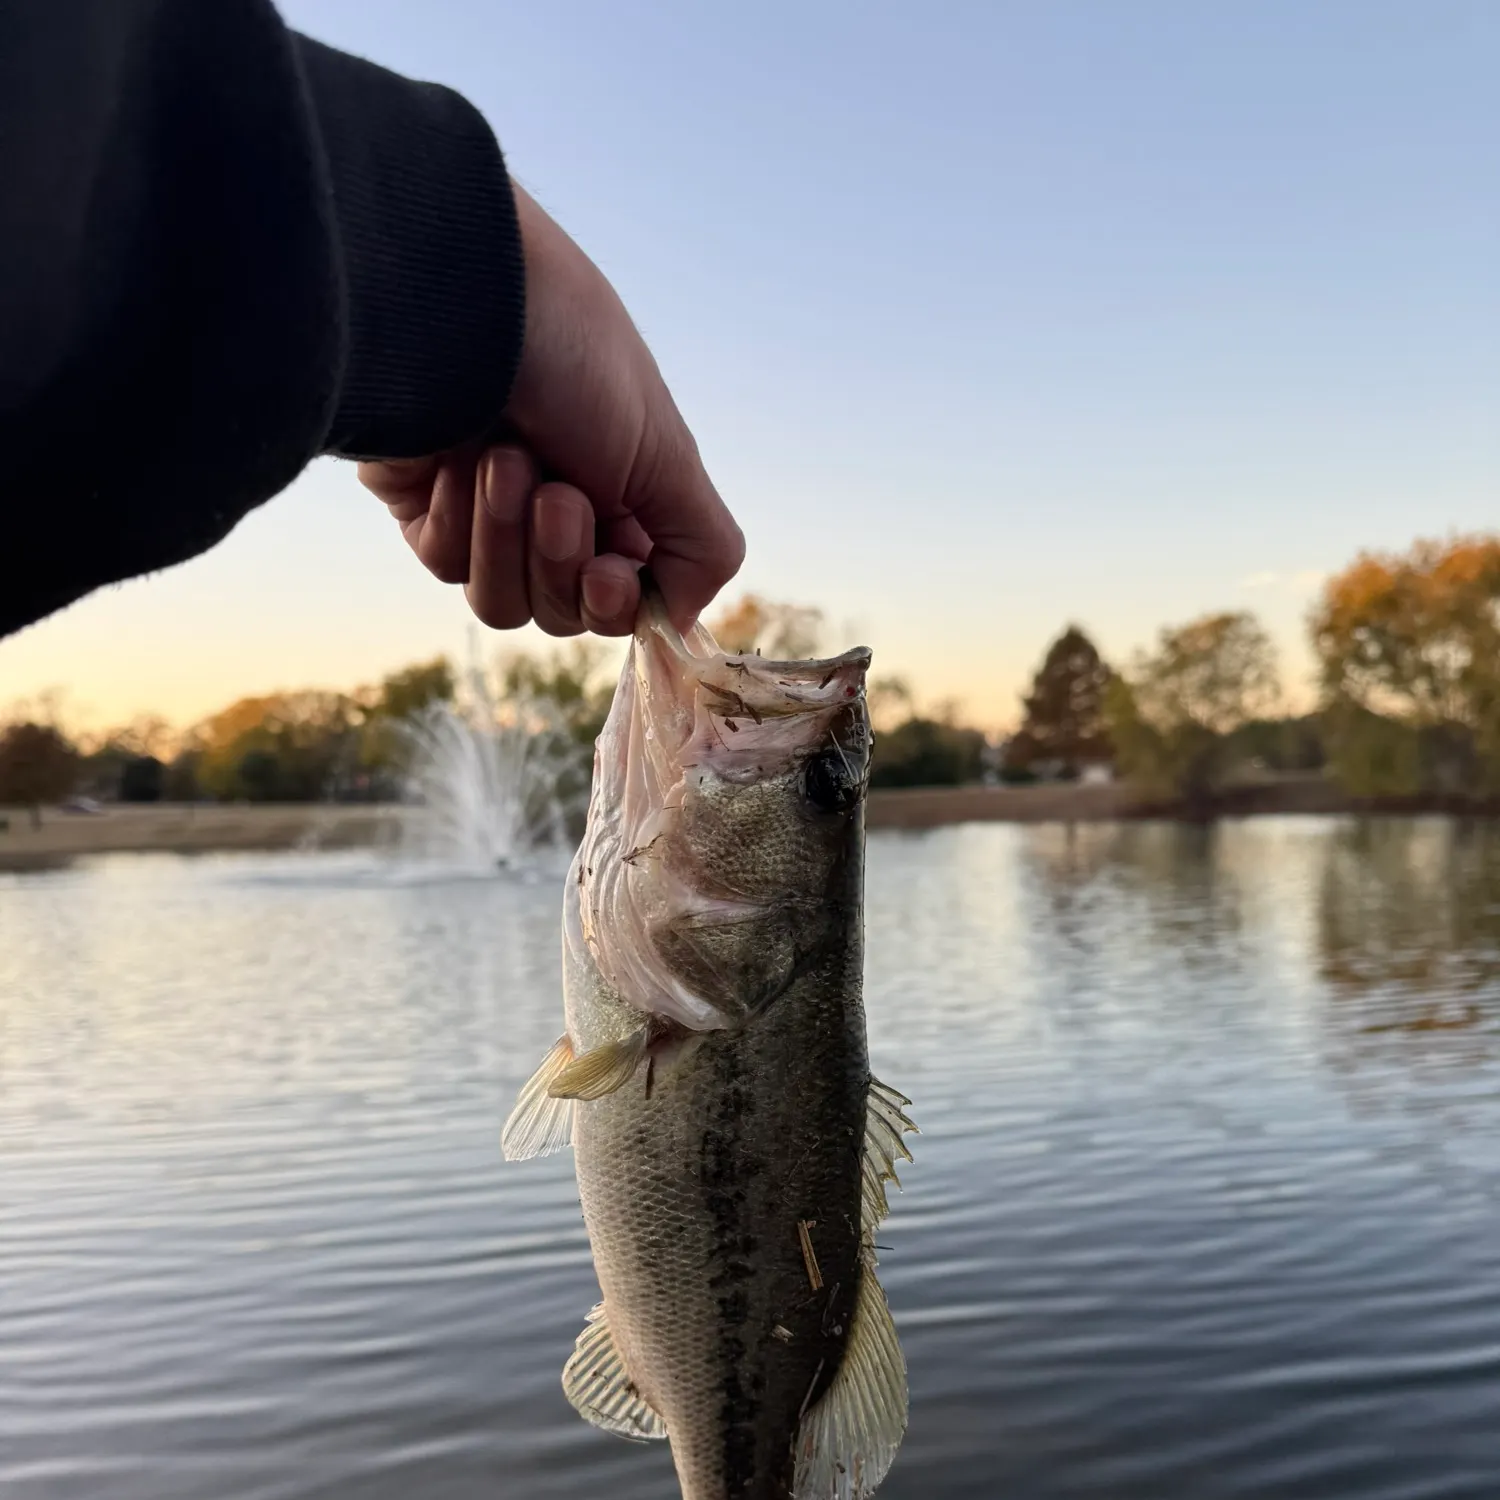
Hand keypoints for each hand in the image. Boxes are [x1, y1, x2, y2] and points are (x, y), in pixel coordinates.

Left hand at [358, 183, 743, 636]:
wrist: (459, 301)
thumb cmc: (577, 359)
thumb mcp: (670, 456)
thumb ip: (704, 547)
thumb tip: (682, 619)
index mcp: (623, 498)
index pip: (623, 600)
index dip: (615, 602)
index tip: (609, 570)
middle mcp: (556, 509)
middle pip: (562, 612)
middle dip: (559, 558)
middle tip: (556, 492)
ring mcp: (486, 511)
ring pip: (502, 602)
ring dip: (509, 536)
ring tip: (505, 459)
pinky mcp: (423, 506)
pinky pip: (446, 562)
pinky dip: (459, 517)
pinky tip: (457, 456)